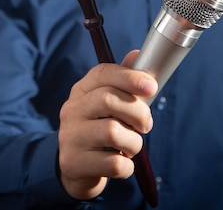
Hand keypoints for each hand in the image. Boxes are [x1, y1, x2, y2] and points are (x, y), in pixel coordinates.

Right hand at [58, 50, 156, 199]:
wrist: (75, 169)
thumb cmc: (99, 130)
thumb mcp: (108, 105)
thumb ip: (124, 82)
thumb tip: (137, 54)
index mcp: (81, 91)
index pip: (102, 73)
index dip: (130, 77)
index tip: (152, 87)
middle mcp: (71, 110)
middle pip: (108, 99)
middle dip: (138, 112)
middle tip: (145, 125)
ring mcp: (70, 137)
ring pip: (113, 132)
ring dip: (134, 142)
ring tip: (130, 147)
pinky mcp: (74, 163)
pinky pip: (114, 163)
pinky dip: (127, 166)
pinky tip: (121, 163)